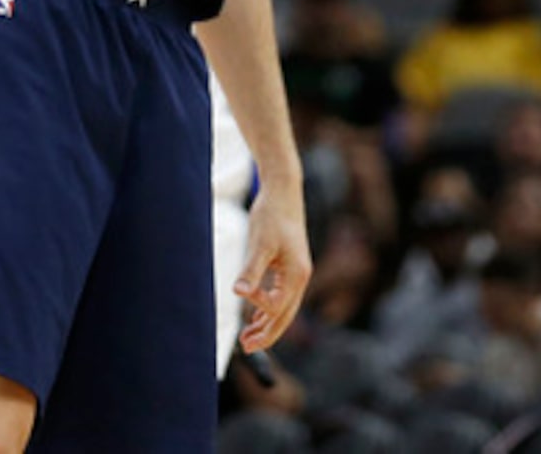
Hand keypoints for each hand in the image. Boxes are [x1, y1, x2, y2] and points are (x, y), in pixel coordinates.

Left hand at [232, 188, 312, 353]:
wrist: (283, 191)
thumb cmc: (271, 215)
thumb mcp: (260, 243)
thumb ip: (251, 270)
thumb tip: (240, 294)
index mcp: (297, 274)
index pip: (279, 306)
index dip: (260, 308)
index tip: (242, 292)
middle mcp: (301, 277)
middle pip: (286, 315)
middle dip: (267, 333)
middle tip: (247, 349)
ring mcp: (297, 273)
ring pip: (284, 308)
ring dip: (267, 324)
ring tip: (248, 339)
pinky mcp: (290, 267)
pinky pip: (281, 296)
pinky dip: (269, 308)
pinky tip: (256, 316)